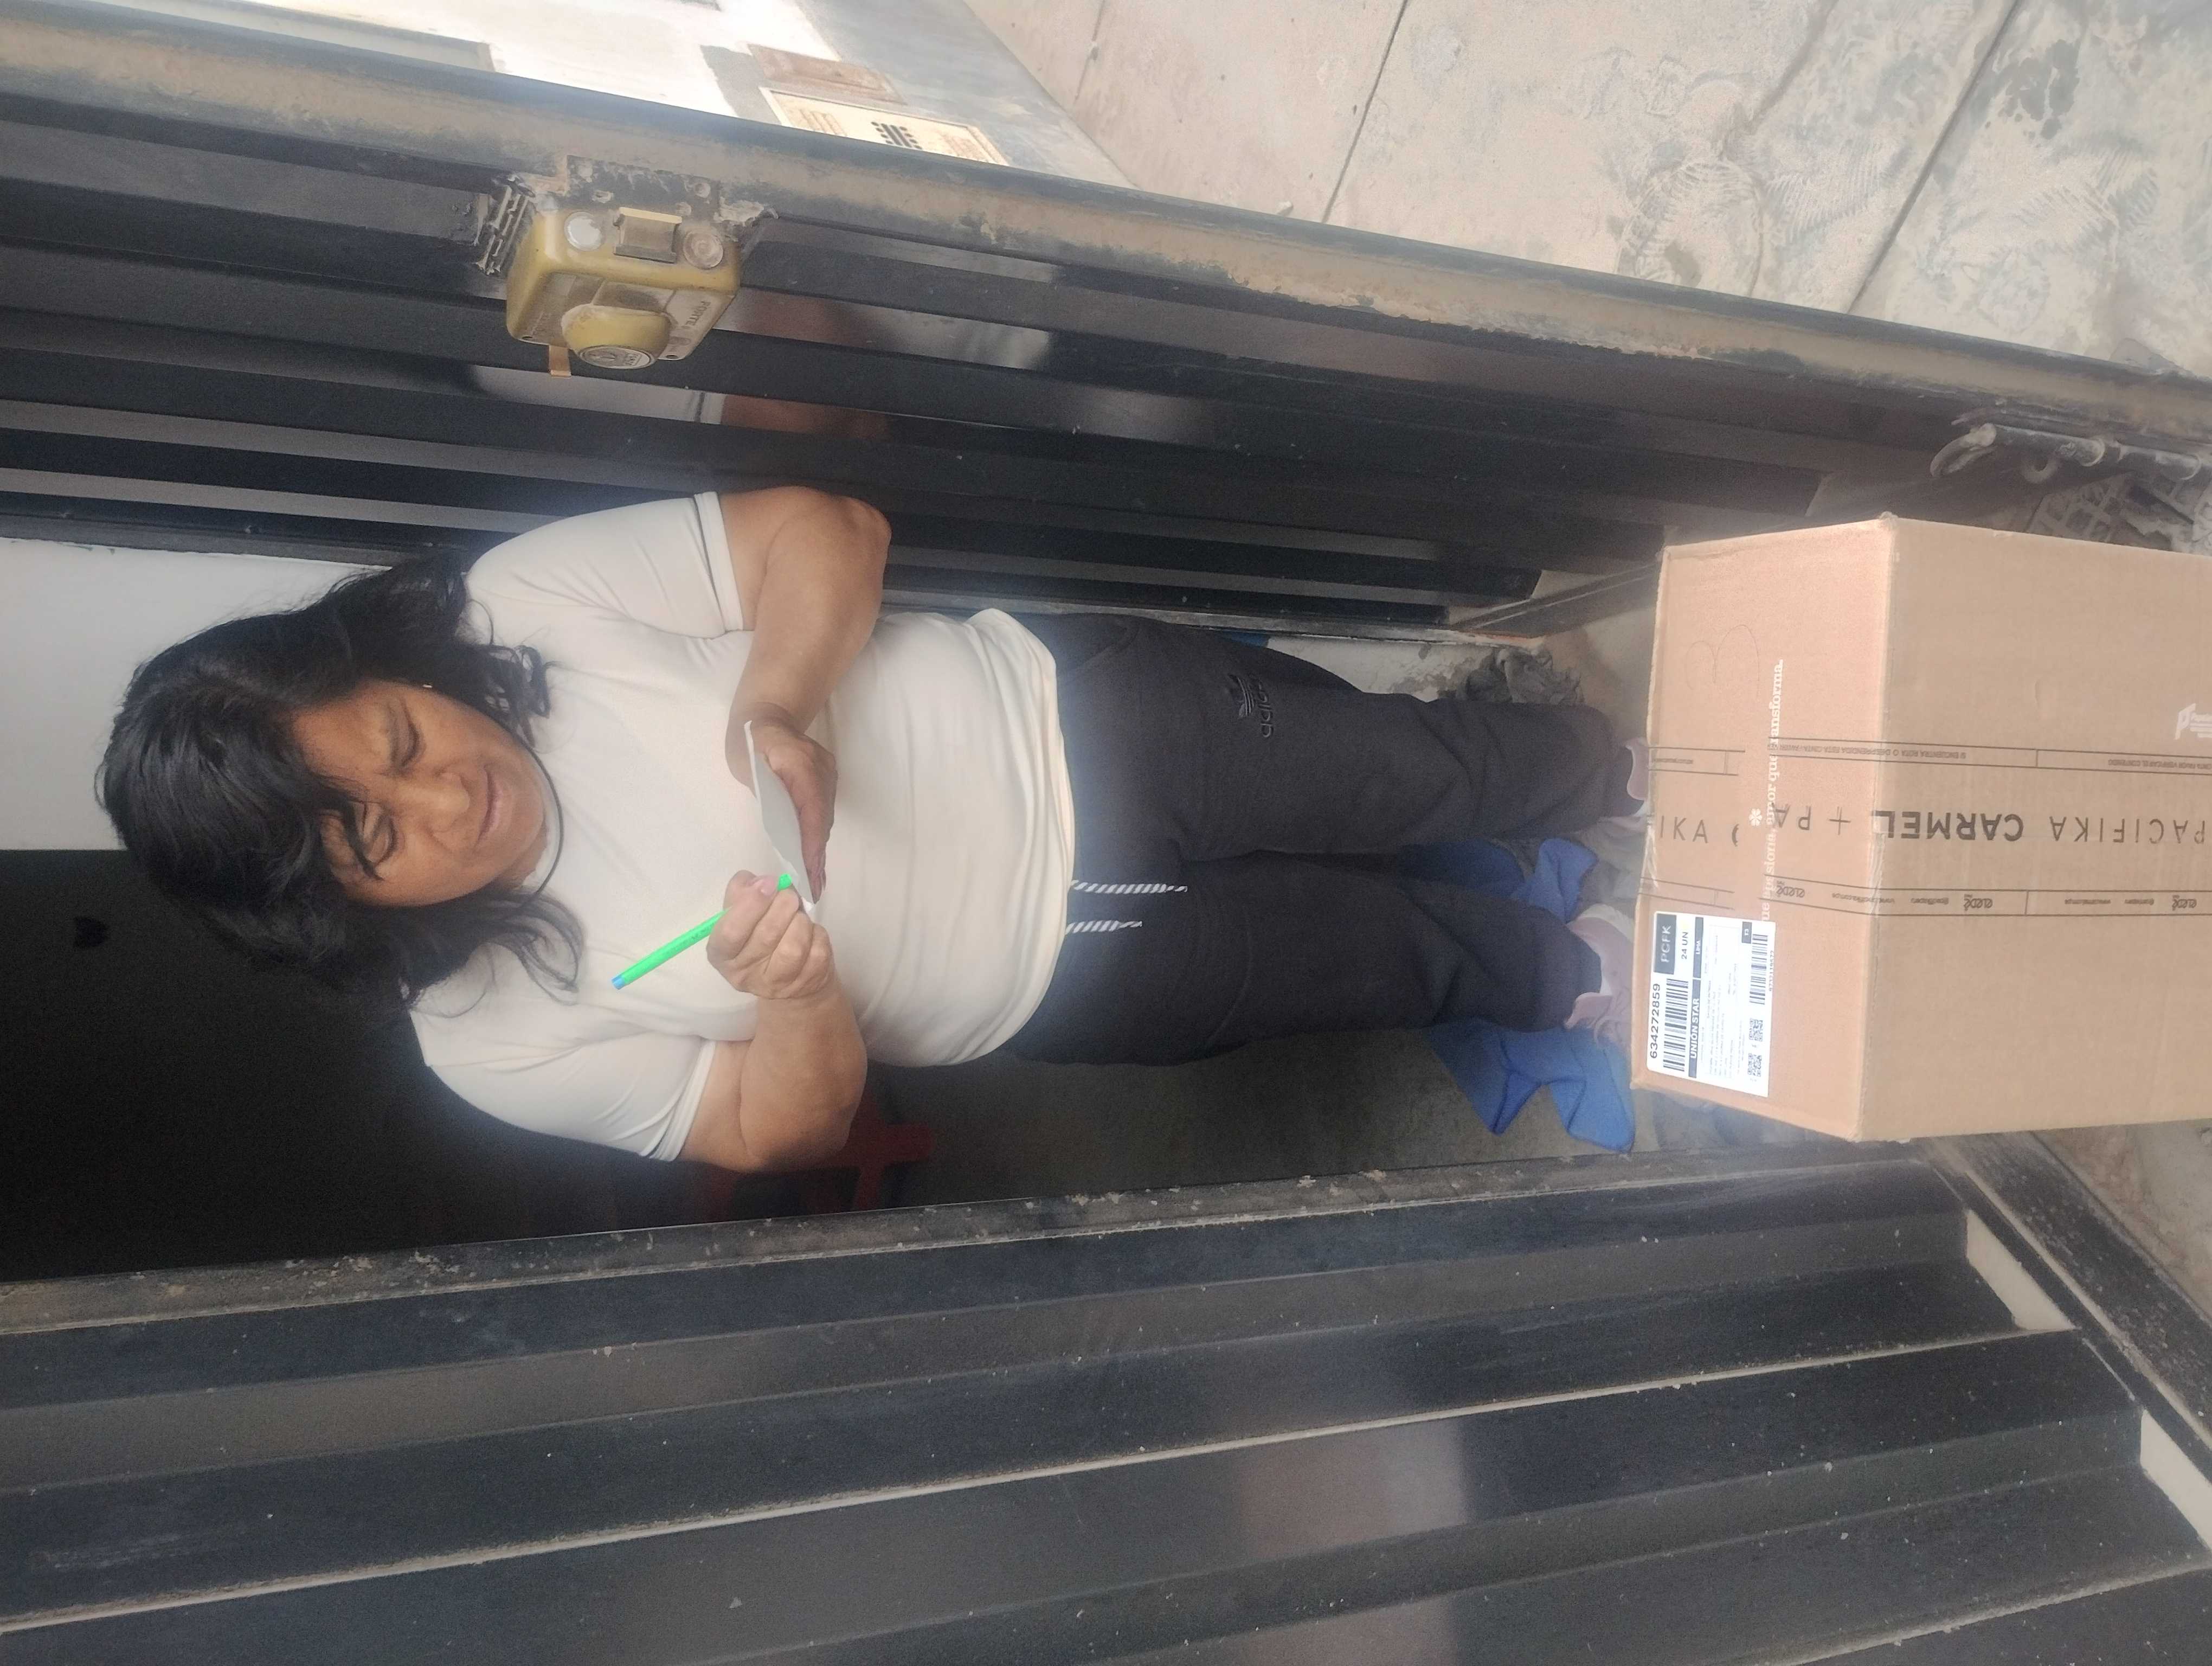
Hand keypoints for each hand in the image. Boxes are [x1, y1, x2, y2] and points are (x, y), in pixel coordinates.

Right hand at [705, 871, 836, 1002]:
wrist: (787, 975)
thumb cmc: (759, 935)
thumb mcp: (742, 913)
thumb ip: (742, 892)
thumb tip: (760, 882)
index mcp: (721, 954)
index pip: (731, 931)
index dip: (752, 904)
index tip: (770, 883)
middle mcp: (744, 973)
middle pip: (766, 935)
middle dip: (782, 906)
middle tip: (788, 896)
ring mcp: (776, 983)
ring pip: (793, 947)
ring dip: (800, 921)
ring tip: (798, 915)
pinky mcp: (805, 982)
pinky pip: (816, 952)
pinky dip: (816, 934)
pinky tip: (809, 933)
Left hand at [729, 705, 836, 898]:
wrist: (766, 715)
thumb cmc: (748, 740)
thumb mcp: (746, 765)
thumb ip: (766, 794)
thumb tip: (784, 829)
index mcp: (800, 763)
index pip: (811, 808)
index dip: (811, 841)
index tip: (810, 870)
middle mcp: (821, 768)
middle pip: (822, 817)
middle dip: (817, 854)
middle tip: (814, 889)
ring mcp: (827, 772)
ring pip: (824, 816)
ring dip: (819, 848)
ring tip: (816, 882)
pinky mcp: (826, 778)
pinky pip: (823, 810)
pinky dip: (818, 834)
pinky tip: (815, 858)